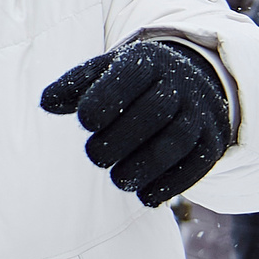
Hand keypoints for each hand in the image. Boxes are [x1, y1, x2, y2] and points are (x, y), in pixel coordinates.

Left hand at [41, 40, 229, 208]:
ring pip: (177, 140)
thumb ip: (74, 86)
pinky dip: (171, 185)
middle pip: (155, 110)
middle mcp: (179, 85)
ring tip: (118, 179)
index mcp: (147, 63)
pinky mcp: (212, 142)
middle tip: (96, 156)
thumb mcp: (105, 72)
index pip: (128, 78)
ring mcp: (200, 113)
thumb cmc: (134, 82)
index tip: (85, 122)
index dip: (103, 101)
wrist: (194, 82)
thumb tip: (46, 103)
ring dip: (144, 166)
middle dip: (120, 139)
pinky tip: (146, 195)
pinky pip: (198, 165)